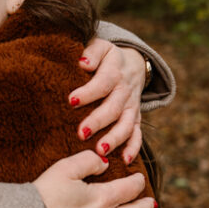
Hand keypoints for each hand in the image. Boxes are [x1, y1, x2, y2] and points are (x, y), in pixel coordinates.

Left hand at [69, 39, 145, 163]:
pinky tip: (124, 161)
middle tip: (81, 133)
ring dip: (114, 139)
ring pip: (126, 125)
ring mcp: (132, 107)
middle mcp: (125, 91)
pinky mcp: (135, 119)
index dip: (88, 92)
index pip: (102, 83)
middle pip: (113, 108)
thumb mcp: (101, 47)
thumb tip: (83, 63)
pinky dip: (133, 148)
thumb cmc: (106, 57)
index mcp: (114, 72)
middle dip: (98, 121)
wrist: (132, 64)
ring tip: (100, 150)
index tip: (71, 101)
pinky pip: (137, 135)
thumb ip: (92, 52)